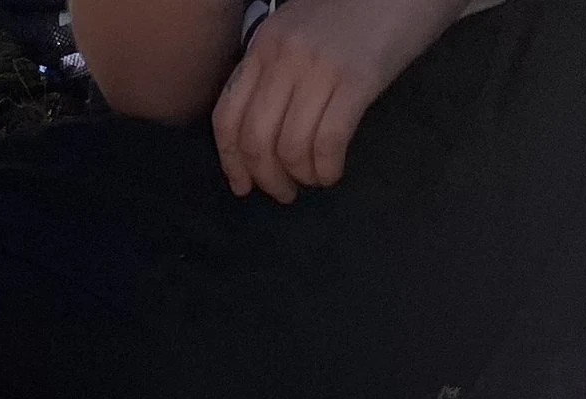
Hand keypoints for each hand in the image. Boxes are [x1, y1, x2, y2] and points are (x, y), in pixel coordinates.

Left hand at [213, 0, 462, 200]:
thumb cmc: (358, 6)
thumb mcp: (301, 27)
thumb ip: (277, 67)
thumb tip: (262, 126)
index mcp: (265, 43)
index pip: (227, 114)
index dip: (232, 161)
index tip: (243, 185)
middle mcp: (284, 55)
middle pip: (255, 139)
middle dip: (266, 178)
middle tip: (284, 192)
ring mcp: (320, 66)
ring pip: (290, 147)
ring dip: (300, 176)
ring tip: (313, 178)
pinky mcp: (358, 78)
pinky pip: (328, 141)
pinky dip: (327, 168)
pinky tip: (333, 171)